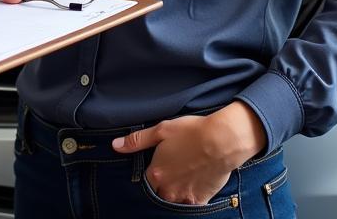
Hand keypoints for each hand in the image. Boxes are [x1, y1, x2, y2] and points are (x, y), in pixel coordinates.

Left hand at [111, 102, 266, 204]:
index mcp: (155, 173)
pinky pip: (190, 206)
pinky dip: (189, 199)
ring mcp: (185, 197)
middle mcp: (168, 189)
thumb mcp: (161, 130)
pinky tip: (193, 185)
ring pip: (172, 201)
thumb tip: (115, 146)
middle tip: (169, 173)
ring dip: (173, 193)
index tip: (153, 169)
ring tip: (180, 178)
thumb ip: (137, 140)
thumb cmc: (190, 132)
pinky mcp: (201, 200)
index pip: (143, 182)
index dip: (147, 176)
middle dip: (160, 186)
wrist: (221, 141)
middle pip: (157, 193)